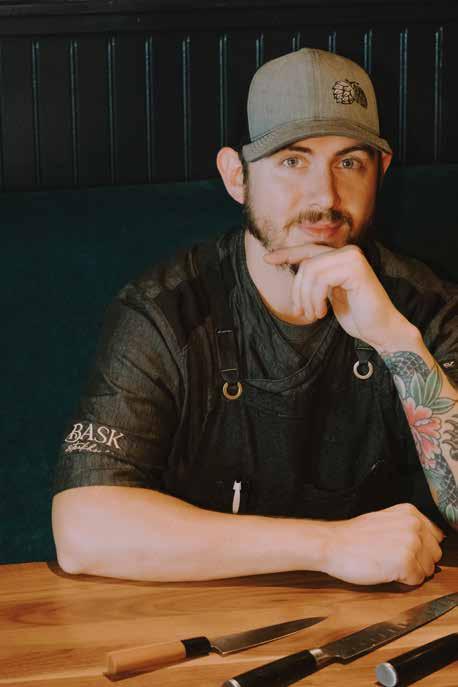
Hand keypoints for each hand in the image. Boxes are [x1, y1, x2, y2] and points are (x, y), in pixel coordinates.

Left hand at [264, 244, 414, 351]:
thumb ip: (315, 279)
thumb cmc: (356, 314)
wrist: (380, 329)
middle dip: (298, 291)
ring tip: (314, 314)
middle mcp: (348, 252)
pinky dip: (316, 299)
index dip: (286, 254)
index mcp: (341, 256)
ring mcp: (352, 258)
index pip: (308, 251)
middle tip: (302, 312)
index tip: (267, 259)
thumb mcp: (328, 294)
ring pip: (311, 271)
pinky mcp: (355, 268)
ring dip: (307, 298)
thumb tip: (292, 268)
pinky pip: (321, 280)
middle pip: (306, 264)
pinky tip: (323, 312)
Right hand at [321, 503, 444, 585]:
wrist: (333, 544)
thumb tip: (429, 542)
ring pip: (428, 569)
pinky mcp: (406, 562)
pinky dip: (403, 581)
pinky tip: (386, 570)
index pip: (435, 536)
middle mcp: (414, 525)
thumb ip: (407, 526)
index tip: (405, 550)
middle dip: (419, 561)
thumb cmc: (354, 536)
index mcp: (410, 512)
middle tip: (393, 558)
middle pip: (435, 554)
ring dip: (411, 572)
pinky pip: (417, 580)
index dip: (421, 548)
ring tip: (388, 563)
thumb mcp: (385, 520)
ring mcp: (411, 543)